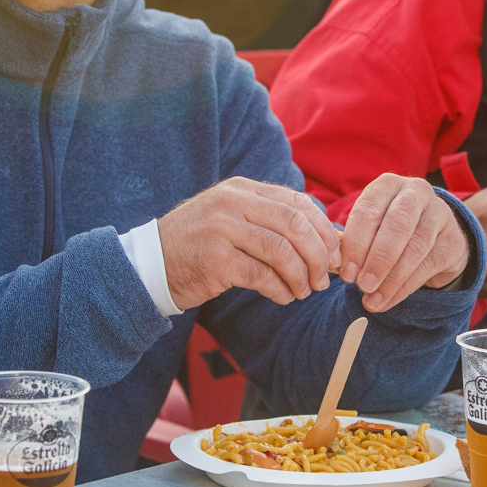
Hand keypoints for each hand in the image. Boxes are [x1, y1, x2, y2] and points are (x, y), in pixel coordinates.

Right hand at [158, 178, 339, 310]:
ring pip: (282, 251)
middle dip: (318, 255)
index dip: (323, 228)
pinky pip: (262, 275)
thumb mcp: (232, 218)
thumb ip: (270, 221)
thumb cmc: (200, 245)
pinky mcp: (216, 260)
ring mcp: (222, 229)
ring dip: (301, 276)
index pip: (297, 202)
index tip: (335, 253)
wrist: (151, 264)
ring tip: (304, 291)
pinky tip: (283, 297)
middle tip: (325, 278)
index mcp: (242, 189)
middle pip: (295, 224)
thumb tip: (326, 240)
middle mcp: (232, 203)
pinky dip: (280, 290)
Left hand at [338, 174, 469, 312]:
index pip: (369, 210)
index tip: (346, 273)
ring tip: (372, 300)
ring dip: (391, 278)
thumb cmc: (391, 229)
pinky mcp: (453, 241)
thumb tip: (341, 269)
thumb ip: (357, 242)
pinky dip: (404, 287)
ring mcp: (439, 215)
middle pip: (398, 224)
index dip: (355, 244)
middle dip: (377, 259)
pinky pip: (428, 265)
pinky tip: (388, 300)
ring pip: (415, 247)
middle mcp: (416, 193)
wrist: (435, 235)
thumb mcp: (372, 226)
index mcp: (388, 185)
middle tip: (361, 285)